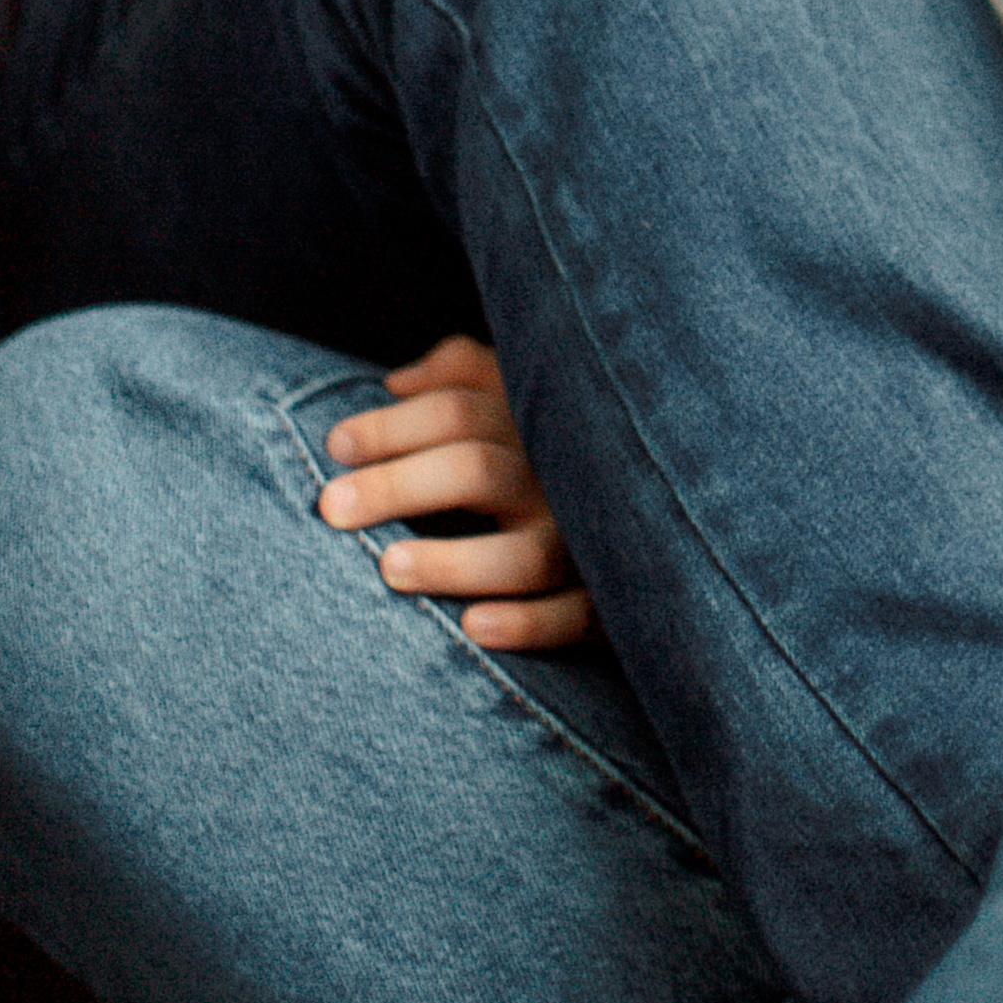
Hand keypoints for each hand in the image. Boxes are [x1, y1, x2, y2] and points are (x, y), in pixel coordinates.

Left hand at [316, 334, 591, 650]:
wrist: (671, 500)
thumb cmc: (560, 445)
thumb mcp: (522, 391)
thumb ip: (463, 374)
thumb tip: (398, 382)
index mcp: (535, 421)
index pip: (457, 410)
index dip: (391, 426)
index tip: (334, 446)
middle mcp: (560, 476)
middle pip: (477, 470)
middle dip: (400, 484)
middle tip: (331, 507)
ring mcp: (589, 539)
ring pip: (525, 554)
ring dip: (455, 561)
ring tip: (388, 567)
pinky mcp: (612, 600)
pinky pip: (578, 617)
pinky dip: (530, 625)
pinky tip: (473, 628)